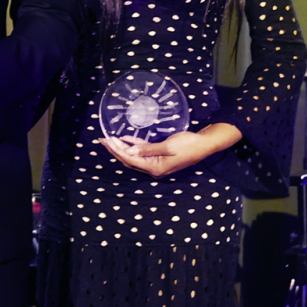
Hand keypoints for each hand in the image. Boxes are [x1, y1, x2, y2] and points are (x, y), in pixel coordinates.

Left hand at [98, 123, 242, 177]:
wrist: (204, 144)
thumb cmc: (188, 145)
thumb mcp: (168, 146)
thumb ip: (147, 149)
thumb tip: (128, 150)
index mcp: (155, 168)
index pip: (130, 159)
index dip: (116, 150)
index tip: (106, 140)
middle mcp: (154, 168)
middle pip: (129, 159)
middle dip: (115, 149)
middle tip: (102, 139)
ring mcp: (157, 163)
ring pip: (134, 155)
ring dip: (122, 147)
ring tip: (109, 139)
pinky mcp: (160, 156)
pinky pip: (143, 151)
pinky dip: (133, 144)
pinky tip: (124, 138)